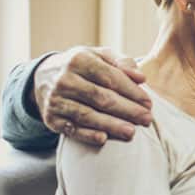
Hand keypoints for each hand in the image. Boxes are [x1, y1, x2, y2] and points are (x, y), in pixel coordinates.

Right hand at [33, 46, 151, 145]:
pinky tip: (103, 139)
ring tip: (131, 132)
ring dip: (111, 125)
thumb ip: (122, 63)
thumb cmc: (84, 66)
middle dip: (127, 110)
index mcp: (79, 60)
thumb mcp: (100, 56)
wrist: (45, 76)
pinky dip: (86, 135)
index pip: (110, 78)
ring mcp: (55, 100)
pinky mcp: (50, 118)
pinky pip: (71, 128)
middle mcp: (65, 79)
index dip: (131, 92)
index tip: (149, 103)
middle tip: (146, 119)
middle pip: (101, 98)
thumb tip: (141, 78)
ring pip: (87, 115)